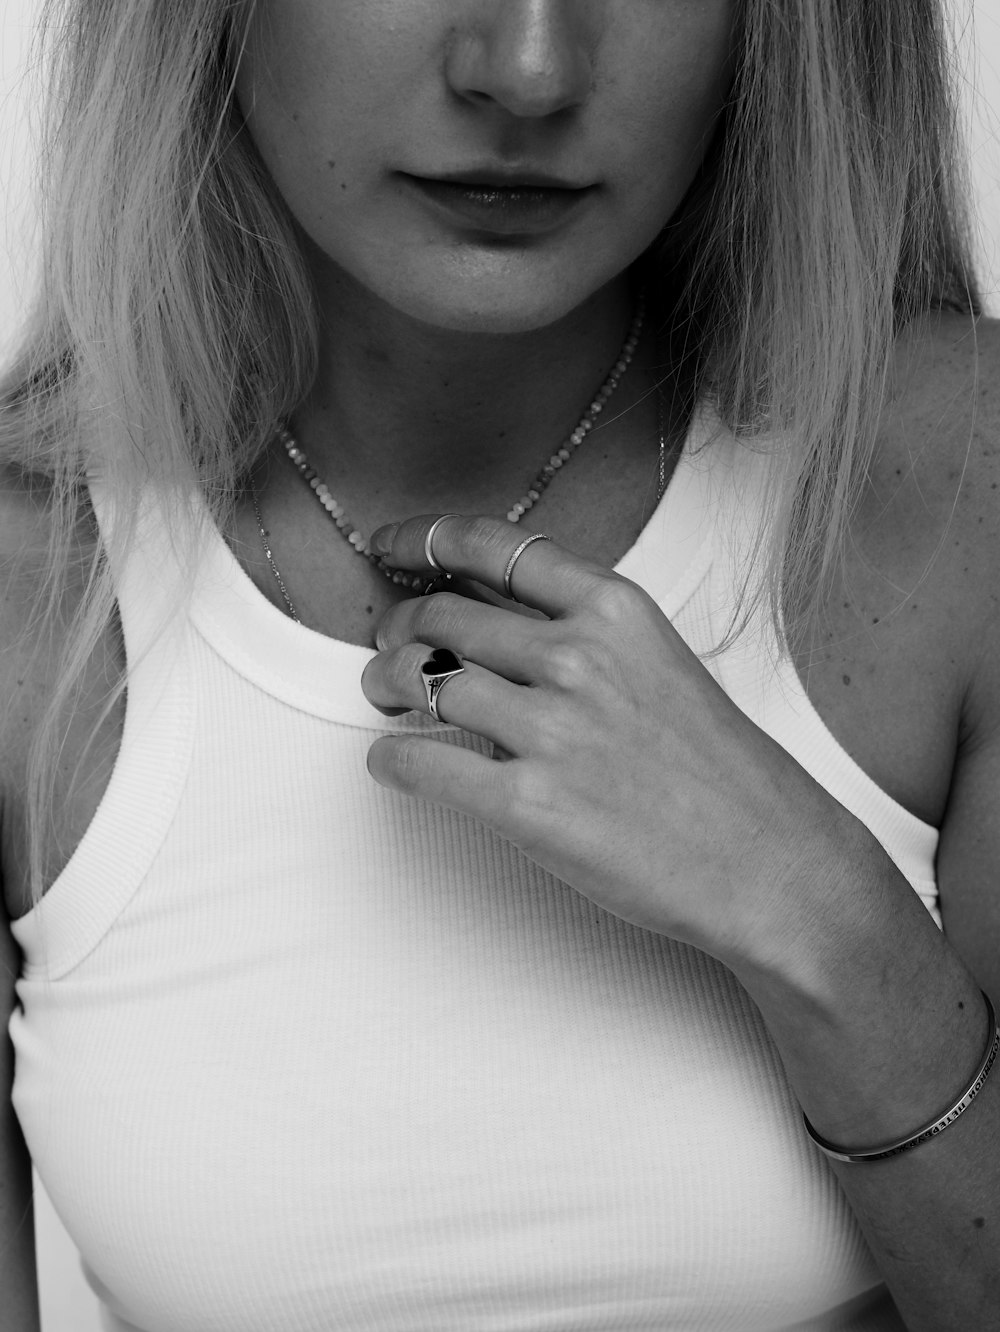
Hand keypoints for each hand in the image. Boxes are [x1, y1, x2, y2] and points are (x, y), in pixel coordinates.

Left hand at [360, 514, 865, 965]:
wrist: (770, 863)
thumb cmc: (721, 773)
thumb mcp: (662, 665)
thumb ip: (584, 635)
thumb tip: (492, 623)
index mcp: (615, 611)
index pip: (496, 546)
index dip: (425, 537)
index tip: (389, 546)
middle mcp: (577, 657)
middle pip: (442, 615)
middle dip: (399, 629)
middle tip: (389, 649)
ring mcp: (551, 730)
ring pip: (420, 680)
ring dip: (384, 686)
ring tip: (386, 699)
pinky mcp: (527, 804)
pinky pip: (418, 762)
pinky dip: (391, 759)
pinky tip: (394, 762)